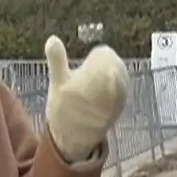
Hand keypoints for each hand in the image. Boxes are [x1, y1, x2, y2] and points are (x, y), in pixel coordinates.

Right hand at [42, 36, 129, 162]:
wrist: (74, 138)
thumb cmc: (63, 108)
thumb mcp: (56, 82)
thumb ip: (57, 58)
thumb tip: (52, 38)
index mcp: (99, 70)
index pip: (103, 53)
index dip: (92, 58)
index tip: (83, 65)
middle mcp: (115, 79)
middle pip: (113, 62)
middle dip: (102, 65)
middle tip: (87, 74)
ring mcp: (121, 93)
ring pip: (119, 75)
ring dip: (110, 76)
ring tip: (94, 84)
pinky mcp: (123, 104)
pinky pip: (122, 89)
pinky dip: (114, 88)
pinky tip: (102, 95)